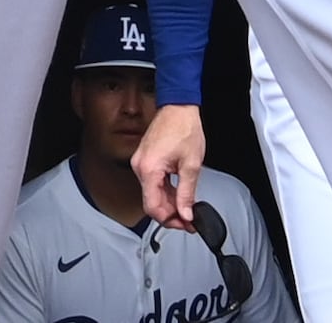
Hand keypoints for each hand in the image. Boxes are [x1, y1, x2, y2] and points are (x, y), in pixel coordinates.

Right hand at [134, 104, 207, 226]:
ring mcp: (141, 163)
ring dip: (169, 204)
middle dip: (171, 214)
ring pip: (152, 194)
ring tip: (187, 208)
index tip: (184, 224)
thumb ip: (187, 193)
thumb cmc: (184, 128)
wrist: (179, 106)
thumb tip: (186, 213)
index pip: (153, 207)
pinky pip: (153, 183)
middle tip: (188, 220)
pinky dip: (165, 192)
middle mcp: (140, 167)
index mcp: (149, 169)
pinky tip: (178, 194)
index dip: (169, 220)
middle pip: (152, 202)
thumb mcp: (191, 164)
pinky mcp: (145, 160)